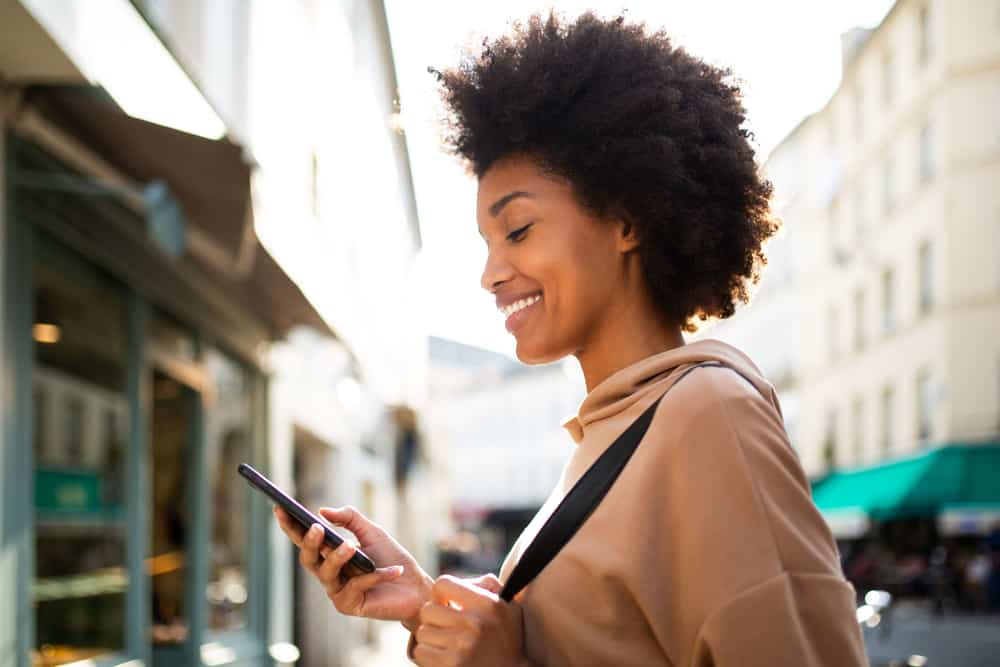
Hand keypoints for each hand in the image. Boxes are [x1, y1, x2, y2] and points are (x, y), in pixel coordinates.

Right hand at [274, 505, 431, 622]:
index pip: (305, 540)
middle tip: (315, 528)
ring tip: (351, 546)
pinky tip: (394, 570)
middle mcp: (329, 574)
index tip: (280, 507)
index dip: (291, 526)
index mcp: (330, 555)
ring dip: (338, 558)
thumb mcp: (372, 532)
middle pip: (308, 559)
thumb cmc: (392, 557)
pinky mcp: (349, 606)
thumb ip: (350, 519)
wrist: (416, 586)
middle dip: (309, 543)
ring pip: (326, 573)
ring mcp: (337, 592)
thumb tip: (322, 511)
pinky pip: (356, 586)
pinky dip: (375, 576)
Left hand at [411, 575, 525, 666]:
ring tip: (449, 644)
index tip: (447, 605)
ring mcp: (460, 647)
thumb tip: (453, 582)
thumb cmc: (506, 637)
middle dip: (434, 619)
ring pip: (422, 633)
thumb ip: (485, 585)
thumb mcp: (507, 605)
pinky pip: (421, 653)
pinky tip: (445, 657)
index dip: (440, 594)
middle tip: (447, 627)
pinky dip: (429, 656)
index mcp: (487, 603)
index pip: (442, 584)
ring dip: (431, 639)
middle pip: (427, 610)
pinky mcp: (449, 666)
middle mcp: (473, 623)